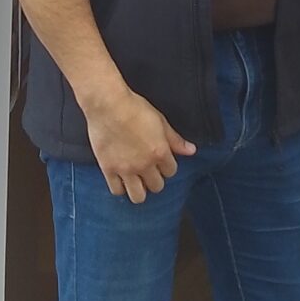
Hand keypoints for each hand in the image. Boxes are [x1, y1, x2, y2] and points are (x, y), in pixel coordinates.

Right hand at [85, 85, 196, 202]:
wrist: (108, 104)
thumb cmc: (134, 108)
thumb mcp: (160, 121)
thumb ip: (175, 140)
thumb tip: (191, 150)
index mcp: (160, 152)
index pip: (171, 171)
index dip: (166, 166)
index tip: (160, 161)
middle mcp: (144, 164)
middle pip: (157, 186)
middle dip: (155, 179)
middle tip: (148, 170)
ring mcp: (126, 169)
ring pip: (138, 196)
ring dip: (139, 190)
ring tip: (136, 180)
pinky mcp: (108, 169)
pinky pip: (117, 190)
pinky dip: (120, 187)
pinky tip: (121, 179)